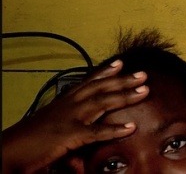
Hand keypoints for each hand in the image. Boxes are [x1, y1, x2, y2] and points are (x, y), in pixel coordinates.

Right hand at [1, 60, 148, 173]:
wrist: (8, 151)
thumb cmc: (30, 142)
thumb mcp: (54, 128)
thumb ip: (73, 127)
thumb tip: (86, 133)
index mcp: (64, 102)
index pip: (88, 82)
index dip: (105, 72)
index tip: (121, 62)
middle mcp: (69, 105)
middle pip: (101, 87)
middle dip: (123, 79)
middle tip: (143, 74)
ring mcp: (70, 118)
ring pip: (103, 102)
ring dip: (125, 95)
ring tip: (144, 91)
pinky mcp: (70, 134)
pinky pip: (97, 131)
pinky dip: (115, 129)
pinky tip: (131, 127)